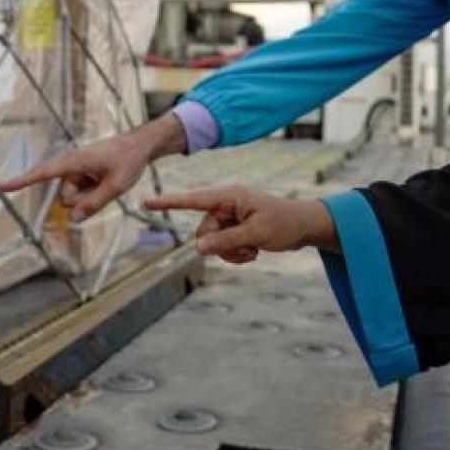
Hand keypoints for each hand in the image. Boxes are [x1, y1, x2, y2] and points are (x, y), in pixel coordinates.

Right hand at [0, 113, 186, 222]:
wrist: (139, 146)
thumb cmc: (128, 161)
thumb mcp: (116, 186)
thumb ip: (94, 204)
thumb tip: (72, 220)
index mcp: (73, 161)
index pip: (43, 173)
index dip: (21, 181)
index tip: (0, 186)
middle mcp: (70, 166)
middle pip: (67, 199)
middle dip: (84, 200)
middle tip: (106, 182)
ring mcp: (75, 173)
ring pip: (75, 200)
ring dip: (91, 196)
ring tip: (108, 179)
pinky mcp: (81, 177)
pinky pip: (82, 196)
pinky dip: (93, 194)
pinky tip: (106, 180)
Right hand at [142, 187, 338, 263]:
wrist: (305, 227)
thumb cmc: (284, 224)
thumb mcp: (255, 235)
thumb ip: (225, 241)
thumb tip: (197, 248)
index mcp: (229, 196)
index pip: (192, 200)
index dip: (168, 203)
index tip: (145, 203)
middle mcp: (226, 204)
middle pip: (203, 232)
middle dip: (221, 246)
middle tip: (248, 247)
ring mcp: (231, 217)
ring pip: (213, 243)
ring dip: (231, 252)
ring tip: (254, 250)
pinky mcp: (236, 228)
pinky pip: (224, 247)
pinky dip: (237, 253)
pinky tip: (254, 251)